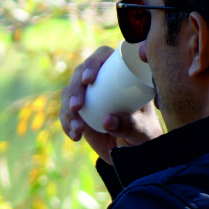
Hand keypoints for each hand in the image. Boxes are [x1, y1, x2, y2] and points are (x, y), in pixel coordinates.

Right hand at [59, 47, 161, 163]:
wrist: (134, 151)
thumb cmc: (143, 134)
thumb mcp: (141, 130)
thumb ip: (128, 125)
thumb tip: (107, 119)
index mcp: (120, 74)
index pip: (102, 57)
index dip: (92, 63)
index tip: (88, 80)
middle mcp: (101, 81)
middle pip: (79, 74)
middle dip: (75, 90)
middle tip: (77, 107)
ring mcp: (88, 96)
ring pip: (68, 92)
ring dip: (68, 109)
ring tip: (78, 128)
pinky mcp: (78, 112)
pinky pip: (65, 112)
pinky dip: (66, 123)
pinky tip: (75, 135)